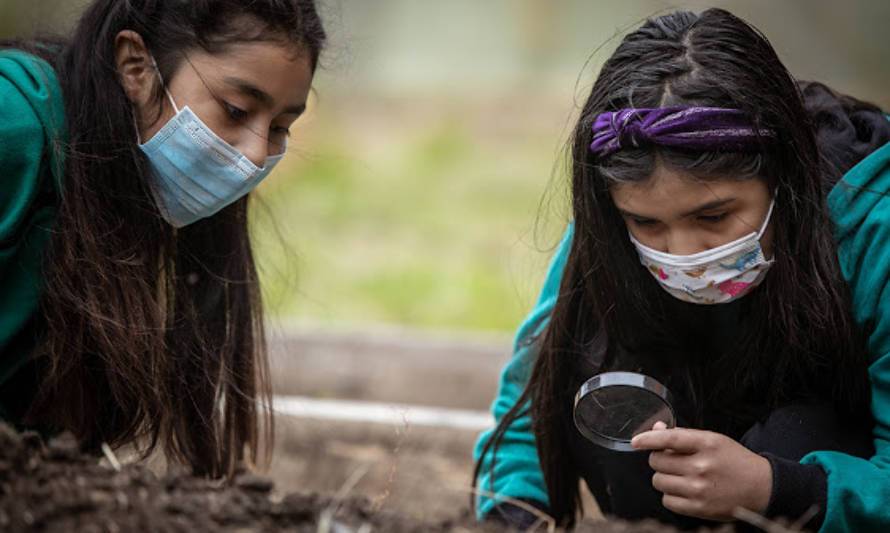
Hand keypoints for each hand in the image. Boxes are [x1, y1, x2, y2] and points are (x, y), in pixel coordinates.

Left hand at [631, 422, 772, 520]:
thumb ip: (682, 435)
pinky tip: (684, 490)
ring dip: (664, 477)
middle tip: (673, 461)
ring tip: (680, 476)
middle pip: (657, 461)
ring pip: (659, 481)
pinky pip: (667, 500)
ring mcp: (700, 489)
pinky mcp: (699, 508)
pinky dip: (670, 495)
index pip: (669, 438)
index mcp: (706, 444)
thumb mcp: (712, 440)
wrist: (761, 487)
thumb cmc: (733, 460)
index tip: (635, 441)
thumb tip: (654, 429)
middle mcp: (702, 466)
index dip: (648, 438)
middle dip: (659, 459)